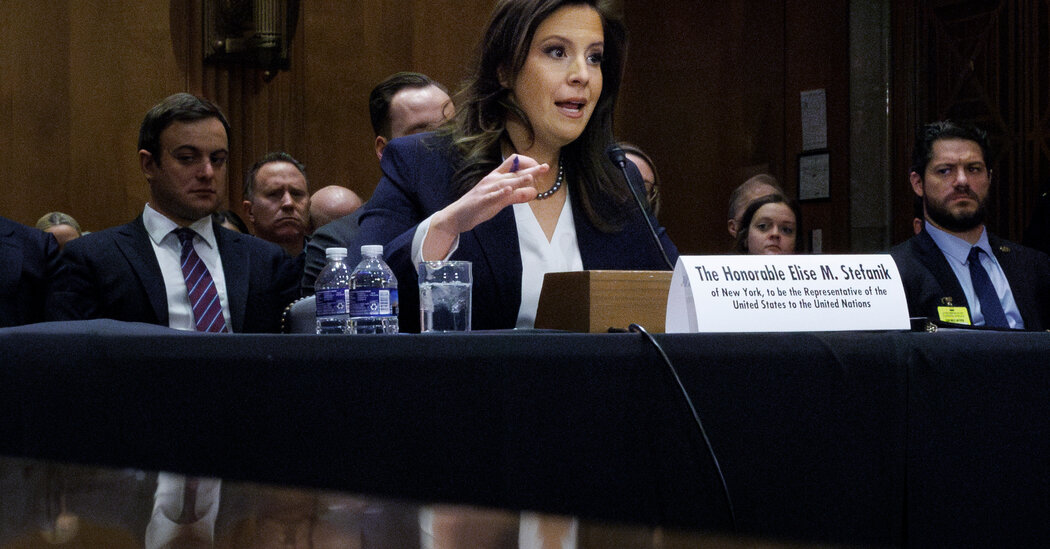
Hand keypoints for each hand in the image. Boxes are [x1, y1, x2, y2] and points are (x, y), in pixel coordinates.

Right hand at [423, 155, 547, 259]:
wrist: (457, 216)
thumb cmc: (479, 206)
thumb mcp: (501, 200)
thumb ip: (517, 196)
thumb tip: (534, 193)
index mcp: (496, 177)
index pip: (513, 163)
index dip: (528, 163)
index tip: (539, 168)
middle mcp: (492, 180)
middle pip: (513, 172)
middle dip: (531, 169)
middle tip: (545, 167)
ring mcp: (486, 190)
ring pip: (505, 182)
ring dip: (518, 179)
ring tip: (531, 176)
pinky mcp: (481, 200)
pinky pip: (491, 195)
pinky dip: (500, 192)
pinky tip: (508, 190)